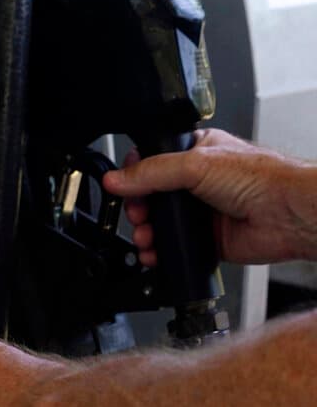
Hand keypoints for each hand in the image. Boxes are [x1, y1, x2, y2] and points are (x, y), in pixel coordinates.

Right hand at [103, 128, 316, 264]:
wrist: (290, 214)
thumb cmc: (262, 178)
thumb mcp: (195, 164)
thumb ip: (151, 172)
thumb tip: (116, 179)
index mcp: (195, 153)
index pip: (151, 162)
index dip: (134, 175)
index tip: (123, 188)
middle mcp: (197, 182)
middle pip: (151, 197)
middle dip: (137, 209)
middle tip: (137, 215)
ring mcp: (202, 212)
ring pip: (161, 224)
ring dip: (146, 233)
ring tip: (144, 237)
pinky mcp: (208, 240)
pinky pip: (175, 248)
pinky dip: (160, 253)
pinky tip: (154, 253)